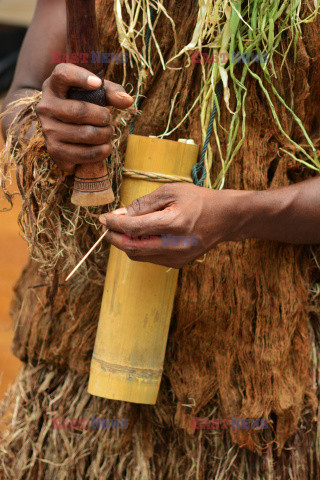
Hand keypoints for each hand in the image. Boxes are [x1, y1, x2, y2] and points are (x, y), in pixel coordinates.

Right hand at [36, 63, 133, 172]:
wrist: (70, 133)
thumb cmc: (85, 106)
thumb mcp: (97, 94)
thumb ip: (112, 93)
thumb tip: (127, 101)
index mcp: (53, 86)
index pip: (62, 74)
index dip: (80, 77)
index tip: (98, 83)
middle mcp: (45, 107)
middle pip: (79, 111)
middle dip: (103, 117)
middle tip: (109, 119)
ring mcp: (48, 130)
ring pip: (85, 134)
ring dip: (105, 135)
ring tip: (107, 133)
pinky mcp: (54, 151)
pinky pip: (85, 154)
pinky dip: (102, 152)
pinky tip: (104, 147)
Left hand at [99, 183, 246, 267]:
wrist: (225, 218)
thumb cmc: (198, 199)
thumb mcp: (170, 191)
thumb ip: (143, 204)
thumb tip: (120, 214)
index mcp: (174, 223)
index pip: (134, 228)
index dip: (114, 224)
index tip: (103, 218)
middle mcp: (175, 245)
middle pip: (132, 248)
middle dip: (114, 238)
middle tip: (106, 227)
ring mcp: (177, 257)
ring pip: (139, 256)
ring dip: (125, 243)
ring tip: (123, 229)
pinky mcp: (178, 263)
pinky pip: (150, 258)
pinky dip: (140, 247)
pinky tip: (142, 235)